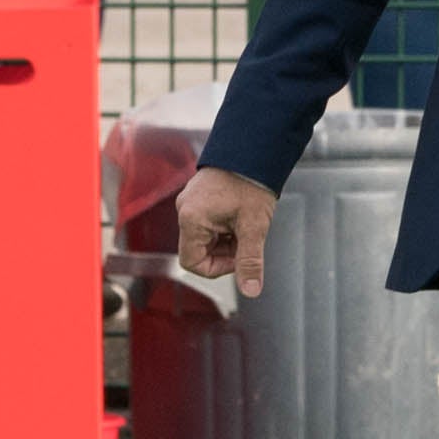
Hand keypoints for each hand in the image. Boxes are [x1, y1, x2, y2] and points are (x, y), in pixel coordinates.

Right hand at [173, 165, 276, 296]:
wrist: (254, 148)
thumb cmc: (251, 182)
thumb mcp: (254, 226)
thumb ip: (250, 261)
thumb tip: (251, 290)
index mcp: (191, 219)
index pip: (193, 263)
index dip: (218, 268)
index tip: (240, 255)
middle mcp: (184, 210)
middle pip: (200, 250)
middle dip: (225, 250)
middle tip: (247, 235)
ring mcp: (190, 202)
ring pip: (205, 236)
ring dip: (227, 237)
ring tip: (245, 221)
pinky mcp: (198, 196)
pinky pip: (207, 222)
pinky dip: (225, 225)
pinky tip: (240, 213)